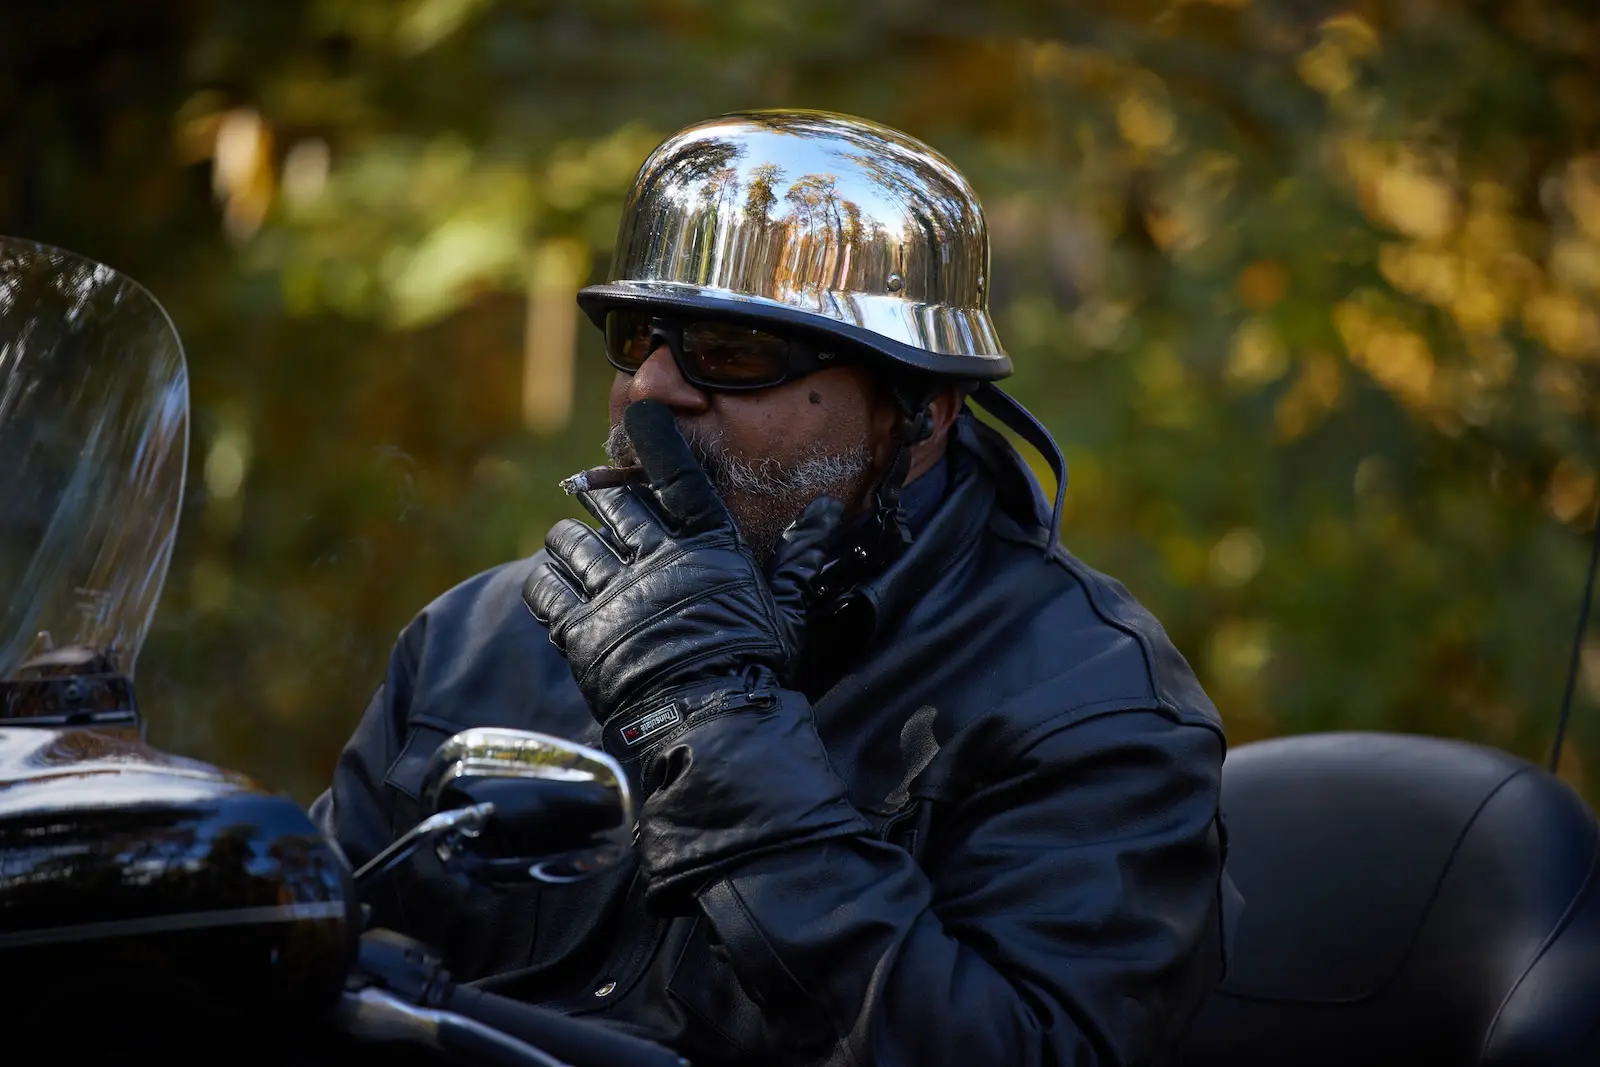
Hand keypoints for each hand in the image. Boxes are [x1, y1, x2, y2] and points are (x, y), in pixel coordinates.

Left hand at [523, 400, 841, 762]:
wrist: (713, 724)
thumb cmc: (757, 666)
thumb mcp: (787, 608)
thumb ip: (800, 556)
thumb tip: (825, 510)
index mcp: (708, 545)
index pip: (678, 475)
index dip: (656, 437)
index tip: (640, 412)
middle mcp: (657, 558)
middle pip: (613, 504)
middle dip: (604, 501)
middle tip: (603, 509)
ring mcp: (615, 593)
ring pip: (569, 541)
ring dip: (567, 541)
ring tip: (570, 547)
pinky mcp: (582, 631)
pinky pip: (544, 588)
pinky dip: (543, 581)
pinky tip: (551, 584)